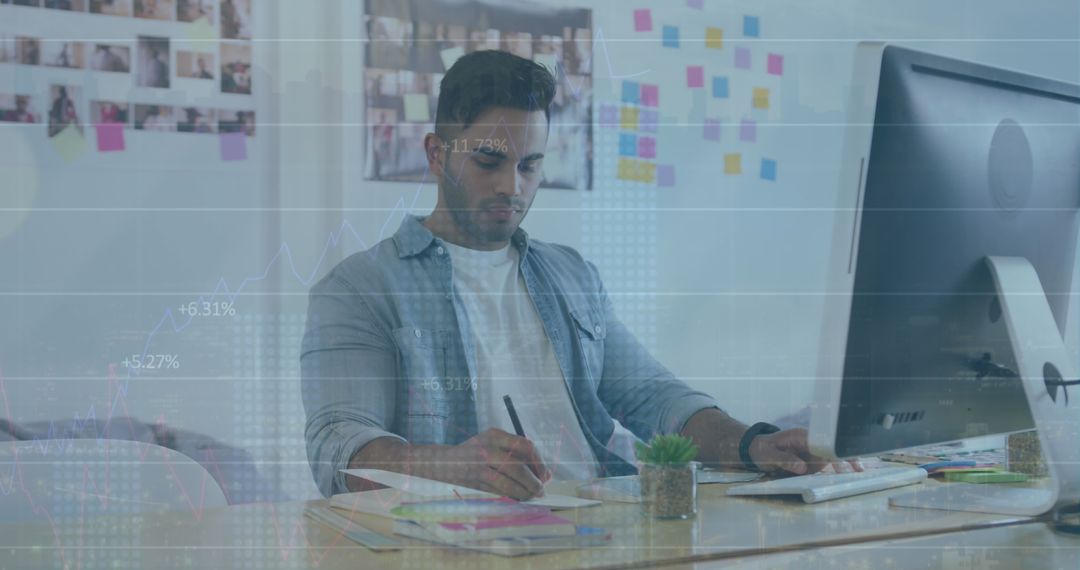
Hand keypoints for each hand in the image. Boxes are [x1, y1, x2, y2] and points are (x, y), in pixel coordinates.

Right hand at [424, 428, 551, 500]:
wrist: (441, 462)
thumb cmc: (475, 454)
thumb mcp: (493, 444)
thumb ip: (516, 455)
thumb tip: (545, 474)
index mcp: (495, 435)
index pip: (525, 446)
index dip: (539, 462)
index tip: (545, 474)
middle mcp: (487, 448)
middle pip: (518, 467)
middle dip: (534, 482)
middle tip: (541, 490)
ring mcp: (478, 466)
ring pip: (509, 482)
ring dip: (524, 492)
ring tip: (531, 496)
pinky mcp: (474, 481)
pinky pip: (499, 491)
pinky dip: (511, 496)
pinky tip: (516, 497)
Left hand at [748, 428, 862, 474]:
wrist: (757, 451)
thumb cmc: (762, 450)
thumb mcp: (769, 455)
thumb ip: (785, 461)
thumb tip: (803, 469)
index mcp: (801, 436)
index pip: (821, 441)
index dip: (833, 449)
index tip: (842, 457)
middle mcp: (810, 443)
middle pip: (832, 449)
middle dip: (846, 456)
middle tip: (859, 468)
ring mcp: (813, 453)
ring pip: (833, 458)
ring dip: (845, 464)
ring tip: (860, 473)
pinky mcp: (812, 462)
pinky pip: (826, 466)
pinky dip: (837, 470)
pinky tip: (848, 475)